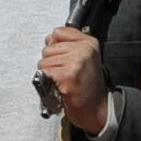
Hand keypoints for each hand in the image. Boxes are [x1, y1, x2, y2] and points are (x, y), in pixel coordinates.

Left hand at [37, 14, 111, 140]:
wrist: (96, 109)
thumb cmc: (88, 87)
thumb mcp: (85, 58)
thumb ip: (68, 45)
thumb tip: (49, 39)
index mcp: (89, 42)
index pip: (59, 32)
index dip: (55, 45)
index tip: (62, 58)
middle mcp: (84, 49)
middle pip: (48, 48)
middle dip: (51, 62)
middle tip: (64, 73)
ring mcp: (77, 62)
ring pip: (44, 61)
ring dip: (48, 73)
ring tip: (62, 81)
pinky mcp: (68, 75)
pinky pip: (45, 73)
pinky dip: (47, 82)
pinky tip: (60, 86)